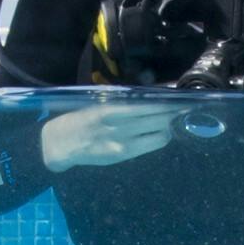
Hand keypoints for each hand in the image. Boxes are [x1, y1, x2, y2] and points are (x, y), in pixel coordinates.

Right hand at [39, 102, 181, 171]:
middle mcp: (119, 124)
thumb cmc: (82, 117)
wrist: (61, 143)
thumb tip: (151, 89)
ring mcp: (123, 142)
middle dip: (173, 113)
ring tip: (167, 121)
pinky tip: (157, 133)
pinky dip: (157, 138)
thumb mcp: (99, 102)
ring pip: (159, 134)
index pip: (149, 104)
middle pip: (159, 118)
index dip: (168, 102)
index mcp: (113, 107)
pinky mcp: (123, 154)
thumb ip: (124, 98)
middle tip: (181, 108)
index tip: (181, 98)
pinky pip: (150, 145)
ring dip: (166, 127)